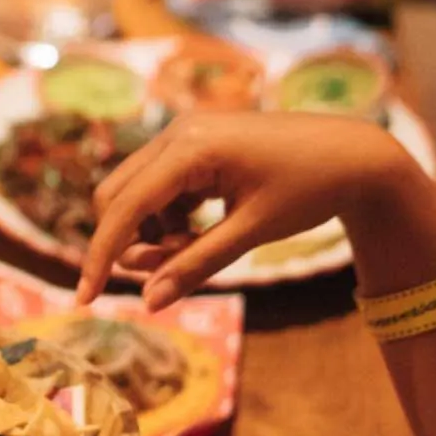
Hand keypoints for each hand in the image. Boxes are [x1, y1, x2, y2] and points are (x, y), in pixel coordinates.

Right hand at [76, 112, 422, 306]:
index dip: (99, 257)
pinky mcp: (194, 145)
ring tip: (195, 248)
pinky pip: (157, 188)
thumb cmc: (309, 190)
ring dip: (150, 234)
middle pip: (116, 198)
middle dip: (129, 244)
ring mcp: (184, 134)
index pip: (123, 209)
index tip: (83, 301)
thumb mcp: (251, 234)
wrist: (353, 155)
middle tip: (169, 269)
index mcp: (191, 148)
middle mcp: (178, 132)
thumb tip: (148, 303)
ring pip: (134, 195)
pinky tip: (199, 230)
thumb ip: (195, 266)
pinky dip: (166, 219)